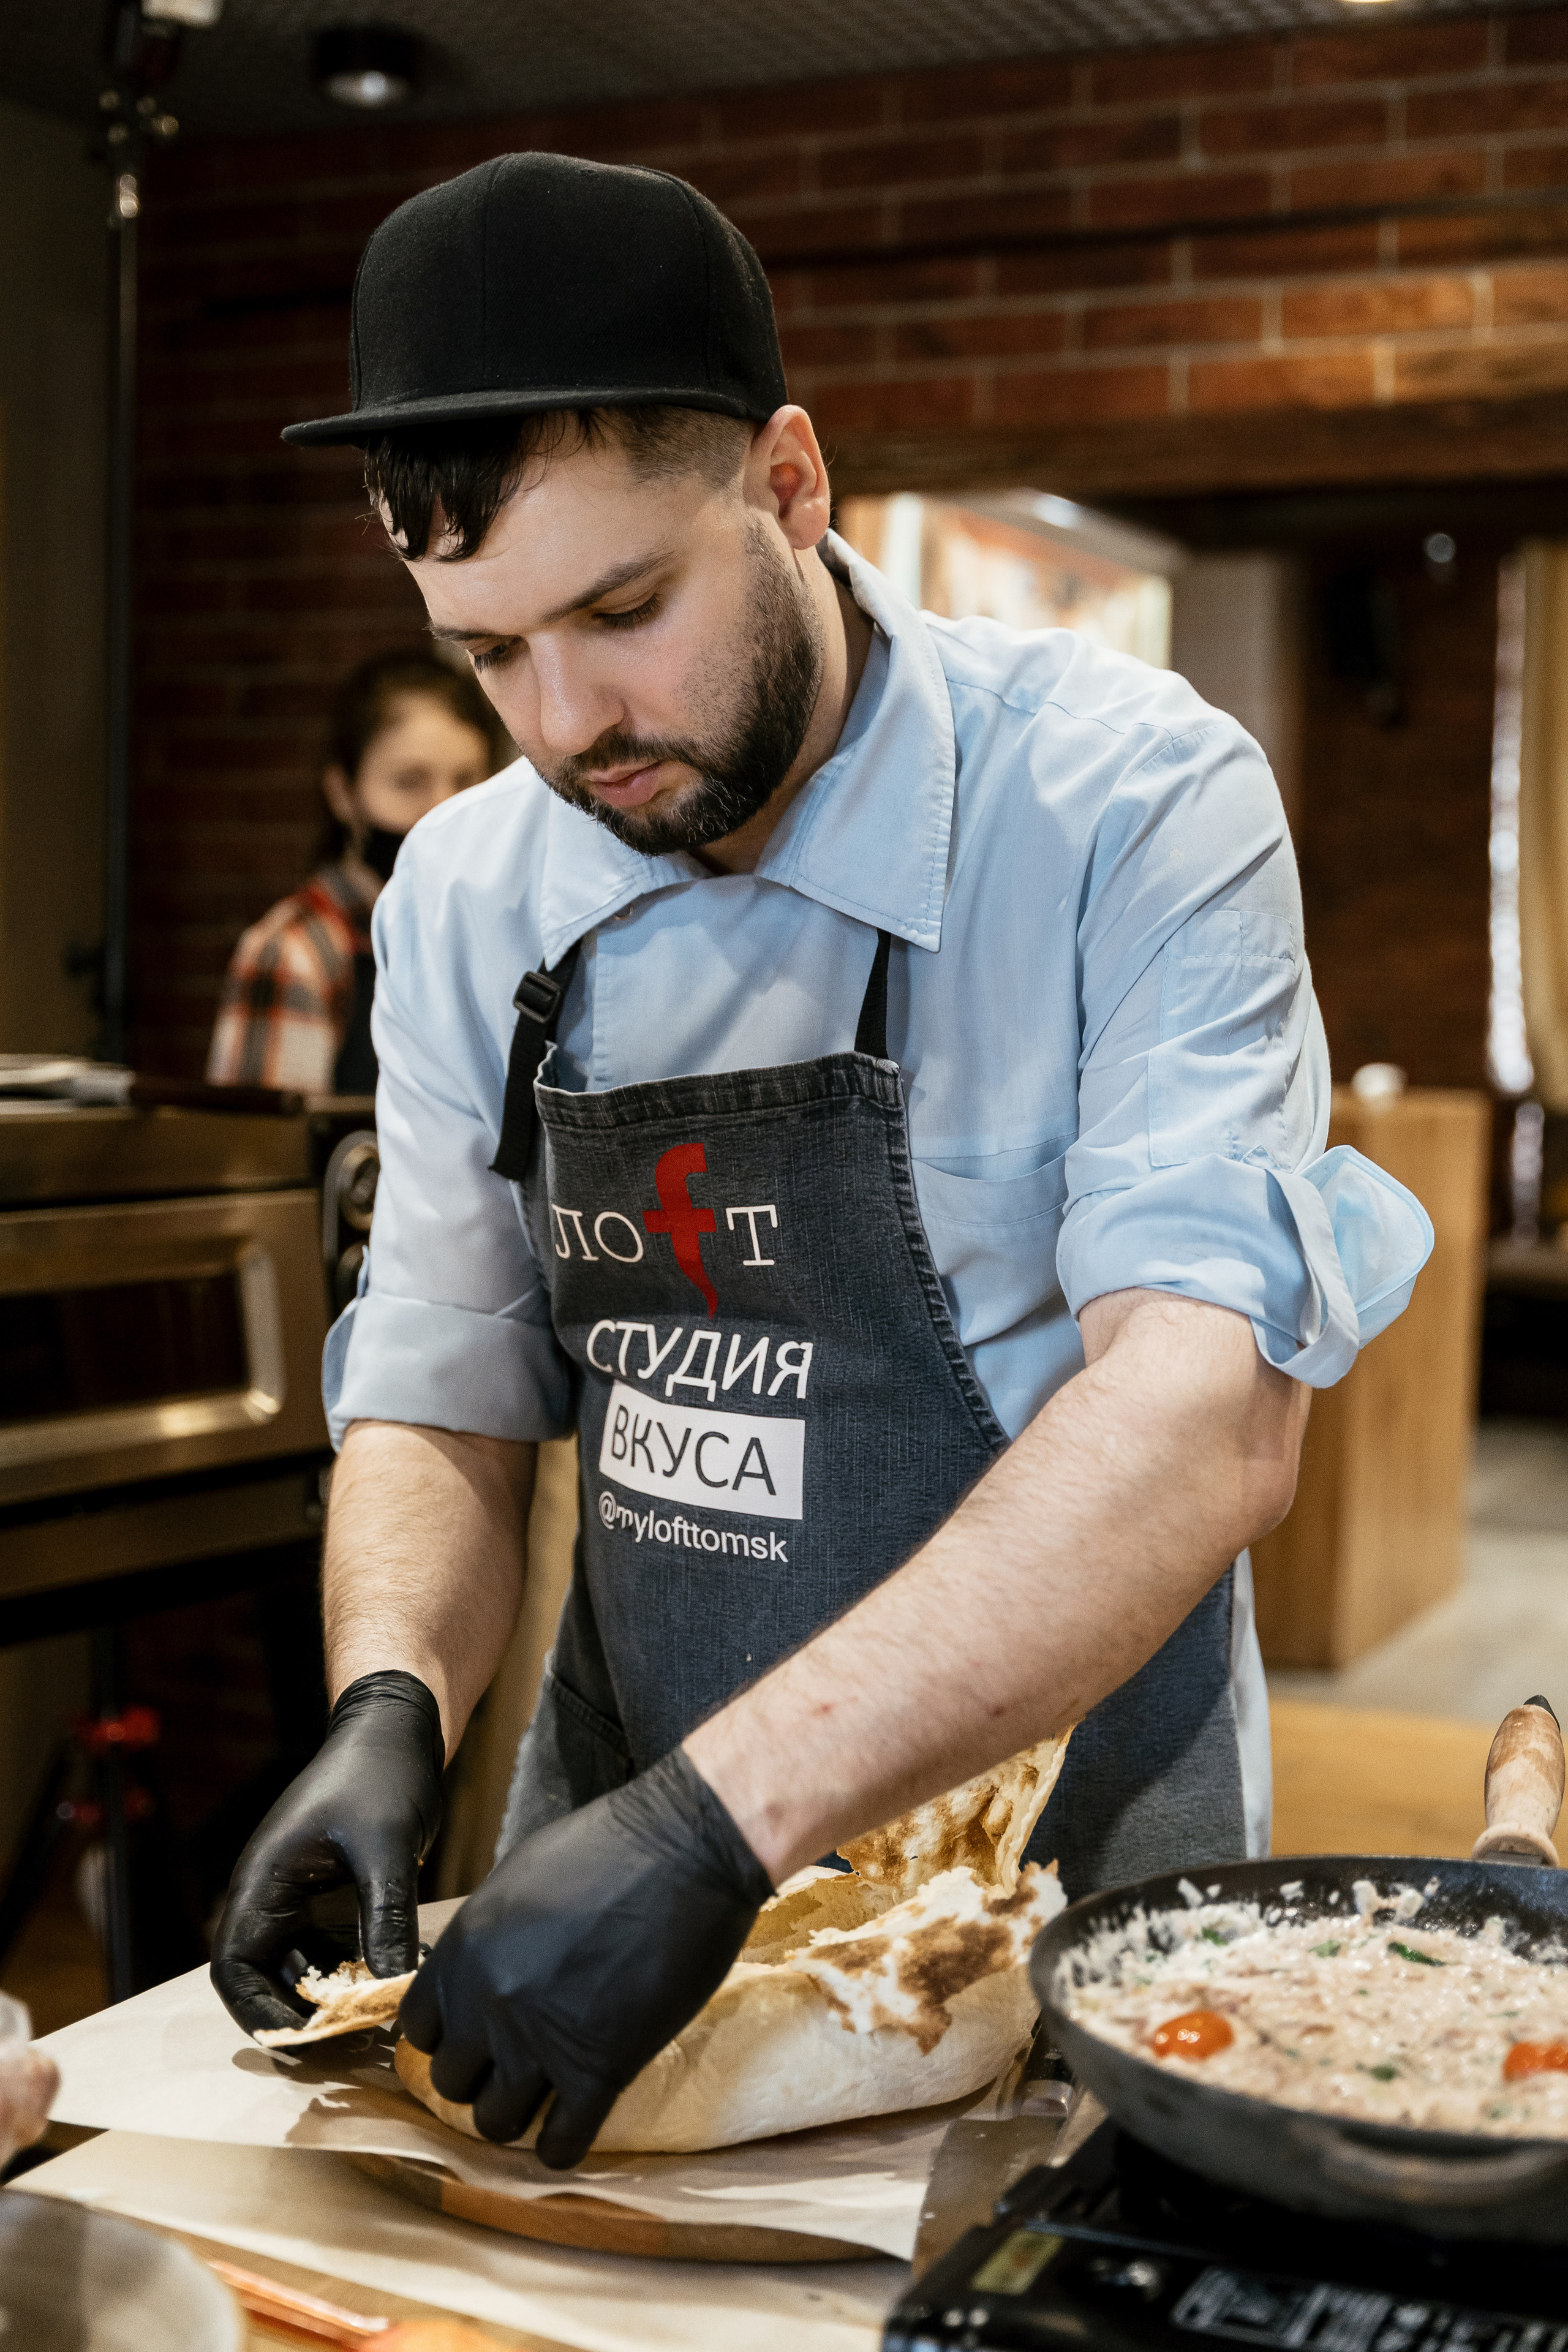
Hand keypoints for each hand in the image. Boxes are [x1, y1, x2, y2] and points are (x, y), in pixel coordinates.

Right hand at [211, 1670, 443, 2035]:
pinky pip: (336, 1948)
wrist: (398, 1725)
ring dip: (337, 1994)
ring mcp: (304, 1896)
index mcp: (262, 1882)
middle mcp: (274, 1896)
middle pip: (267, 1977)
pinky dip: (360, 1968)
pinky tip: (399, 1975)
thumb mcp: (385, 1848)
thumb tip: (394, 1989)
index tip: (304, 2039)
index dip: (258, 2011)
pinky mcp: (335, 1895)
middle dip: (304, 2012)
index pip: (233, 1966)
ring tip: (383, 2014)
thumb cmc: (380, 1773)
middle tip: (354, 2037)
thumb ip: (386, 1918)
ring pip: (305, 1968)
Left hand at [399, 1747, 772, 2167]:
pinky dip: (562, 2146)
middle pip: (452, 2082)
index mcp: (463, 1951)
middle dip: (481, 2076)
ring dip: (517, 2115)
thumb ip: (487, 1935)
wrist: (686, 1851)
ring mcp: (541, 2043)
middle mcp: (487, 2004)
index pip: (419, 2028)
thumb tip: (478, 1971)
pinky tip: (574, 2127)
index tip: (475, 2034)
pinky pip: (561, 2144)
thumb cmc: (611, 1846)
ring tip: (543, 2097)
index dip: (448, 2034)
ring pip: (496, 2123)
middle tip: (516, 2063)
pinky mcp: (599, 2070)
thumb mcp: (520, 1878)